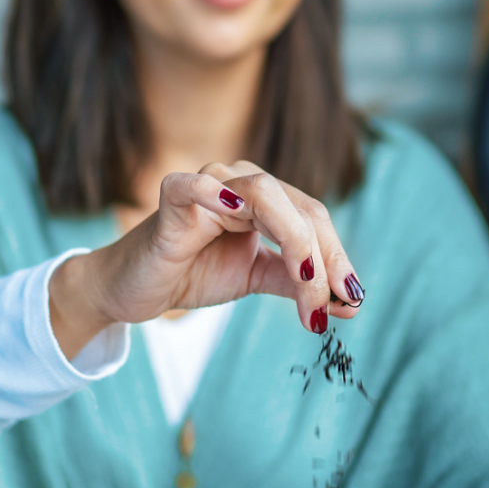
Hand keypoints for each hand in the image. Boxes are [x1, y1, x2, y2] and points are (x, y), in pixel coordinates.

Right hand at [47, 160, 364, 357]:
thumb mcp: (257, 278)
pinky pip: (195, 186)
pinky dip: (216, 195)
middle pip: (299, 208)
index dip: (337, 258)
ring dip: (294, 242)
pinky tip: (235, 213)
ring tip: (305, 281)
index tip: (352, 302)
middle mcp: (242, 181)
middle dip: (321, 259)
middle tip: (326, 305)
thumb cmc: (194, 273)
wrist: (137, 289)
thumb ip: (299, 285)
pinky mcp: (172, 197)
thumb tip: (350, 305)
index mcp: (266, 198)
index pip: (315, 219)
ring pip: (265, 196)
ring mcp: (208, 184)